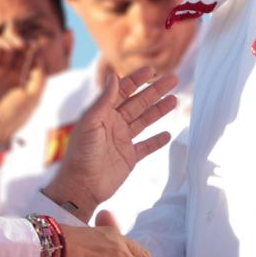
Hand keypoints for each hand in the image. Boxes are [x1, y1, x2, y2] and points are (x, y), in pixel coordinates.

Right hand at [0, 36, 45, 146]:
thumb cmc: (14, 116)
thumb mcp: (34, 95)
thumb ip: (39, 74)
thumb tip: (39, 53)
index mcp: (17, 77)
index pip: (24, 54)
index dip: (31, 46)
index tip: (38, 42)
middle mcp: (3, 72)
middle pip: (11, 47)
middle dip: (18, 39)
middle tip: (25, 41)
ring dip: (6, 40)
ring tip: (15, 44)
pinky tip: (2, 46)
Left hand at [43, 67, 176, 219]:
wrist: (81, 186)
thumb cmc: (80, 154)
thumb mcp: (90, 122)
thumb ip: (103, 100)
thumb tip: (113, 76)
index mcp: (103, 113)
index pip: (123, 91)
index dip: (137, 79)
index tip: (152, 70)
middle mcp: (114, 124)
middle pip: (139, 103)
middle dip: (155, 91)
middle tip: (173, 79)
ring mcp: (122, 141)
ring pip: (145, 121)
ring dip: (159, 110)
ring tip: (175, 100)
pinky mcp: (129, 158)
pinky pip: (146, 146)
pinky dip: (157, 141)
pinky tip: (168, 134)